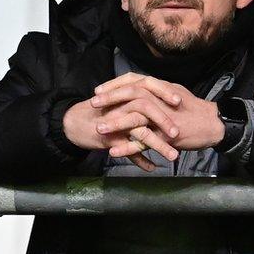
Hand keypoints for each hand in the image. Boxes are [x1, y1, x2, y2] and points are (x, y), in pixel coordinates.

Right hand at [62, 97, 177, 171]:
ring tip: (173, 156)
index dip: (164, 92)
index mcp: (125, 94)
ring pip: (140, 132)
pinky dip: (141, 160)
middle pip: (146, 107)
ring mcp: (115, 122)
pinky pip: (128, 150)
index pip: (148, 86)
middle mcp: (121, 105)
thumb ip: (138, 102)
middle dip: (164, 120)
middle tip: (178, 133)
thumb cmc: (100, 113)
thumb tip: (159, 103)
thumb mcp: (119, 103)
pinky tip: (152, 167)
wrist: (73, 123)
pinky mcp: (109, 138)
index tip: (180, 101)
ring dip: (159, 145)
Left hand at [91, 73, 224, 150]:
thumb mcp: (174, 92)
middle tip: (92, 104)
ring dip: (115, 123)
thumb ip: (156, 90)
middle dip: (110, 99)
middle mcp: (161, 99)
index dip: (114, 85)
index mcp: (161, 88)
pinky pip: (144, 141)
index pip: (133, 80)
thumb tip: (140, 85)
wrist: (213, 124)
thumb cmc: (194, 110)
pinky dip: (129, 146)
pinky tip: (114, 151)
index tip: (98, 91)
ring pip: (136, 117)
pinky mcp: (167, 136)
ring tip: (98, 129)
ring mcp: (164, 117)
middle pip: (131, 94)